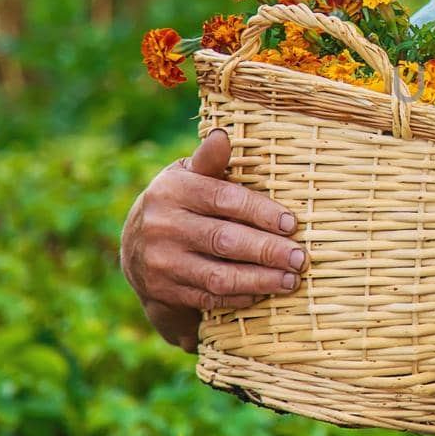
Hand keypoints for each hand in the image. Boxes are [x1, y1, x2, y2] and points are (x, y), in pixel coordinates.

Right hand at [119, 127, 306, 351]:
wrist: (134, 247)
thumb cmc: (179, 202)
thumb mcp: (187, 176)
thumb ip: (209, 161)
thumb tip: (223, 136)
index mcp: (173, 190)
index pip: (224, 199)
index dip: (261, 212)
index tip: (292, 224)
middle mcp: (163, 226)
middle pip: (225, 240)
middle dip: (268, 251)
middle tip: (300, 258)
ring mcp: (162, 262)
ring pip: (218, 276)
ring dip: (260, 280)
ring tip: (290, 280)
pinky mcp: (165, 291)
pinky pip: (209, 298)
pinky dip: (240, 297)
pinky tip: (264, 293)